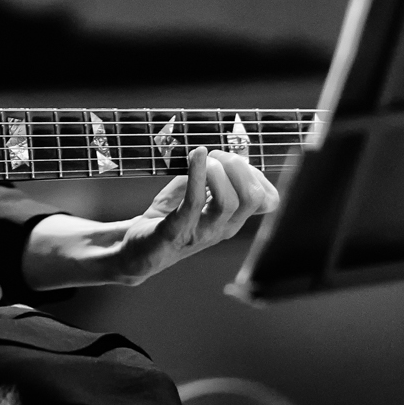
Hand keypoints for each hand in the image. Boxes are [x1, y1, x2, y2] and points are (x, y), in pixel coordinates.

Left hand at [23, 146, 279, 289]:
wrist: (137, 251)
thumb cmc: (169, 219)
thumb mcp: (195, 195)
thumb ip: (210, 178)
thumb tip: (216, 153)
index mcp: (230, 221)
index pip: (266, 200)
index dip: (255, 174)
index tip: (233, 160)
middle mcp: (222, 229)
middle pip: (251, 198)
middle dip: (239, 169)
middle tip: (217, 156)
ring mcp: (201, 233)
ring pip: (228, 202)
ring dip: (216, 172)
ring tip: (203, 159)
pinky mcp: (176, 231)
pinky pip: (193, 203)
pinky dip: (197, 175)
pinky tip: (195, 156)